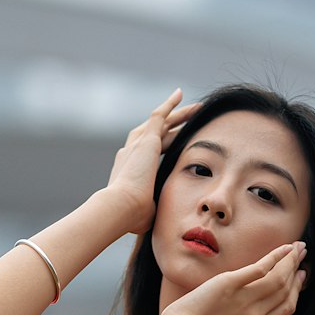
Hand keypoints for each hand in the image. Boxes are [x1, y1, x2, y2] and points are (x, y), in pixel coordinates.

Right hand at [105, 89, 201, 234]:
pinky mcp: (145, 140)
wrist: (121, 207)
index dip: (161, 146)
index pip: (148, 153)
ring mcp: (137, 144)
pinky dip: (169, 105)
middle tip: (185, 121)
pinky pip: (159, 116)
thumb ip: (154, 210)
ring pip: (160, 123)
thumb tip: (162, 219)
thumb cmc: (132, 216)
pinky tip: (180, 95)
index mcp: (130, 170)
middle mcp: (131, 153)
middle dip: (171, 127)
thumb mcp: (146, 212)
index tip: (172, 143)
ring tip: (194, 108)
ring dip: (177, 114)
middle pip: (154, 134)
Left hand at [160, 241, 307, 314]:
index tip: (300, 277)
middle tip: (302, 255)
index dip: (297, 290)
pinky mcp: (230, 284)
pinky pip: (260, 269)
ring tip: (298, 246)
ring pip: (278, 278)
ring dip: (291, 260)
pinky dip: (276, 257)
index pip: (286, 307)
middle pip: (286, 290)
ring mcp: (244, 299)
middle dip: (297, 270)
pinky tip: (284, 247)